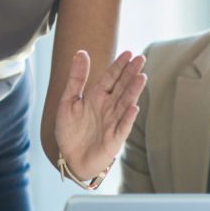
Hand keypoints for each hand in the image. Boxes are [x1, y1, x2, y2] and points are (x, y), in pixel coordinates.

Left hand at [53, 50, 146, 179]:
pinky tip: (134, 108)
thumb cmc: (70, 130)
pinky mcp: (114, 139)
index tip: (128, 53)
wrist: (70, 158)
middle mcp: (108, 107)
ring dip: (133, 91)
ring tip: (141, 77)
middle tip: (141, 58)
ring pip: (125, 104)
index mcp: (97, 96)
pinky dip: (128, 118)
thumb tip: (81, 52)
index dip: (119, 66)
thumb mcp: (68, 100)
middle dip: (130, 73)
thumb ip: (76, 78)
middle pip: (122, 87)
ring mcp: (113, 122)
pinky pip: (122, 127)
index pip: (111, 78)